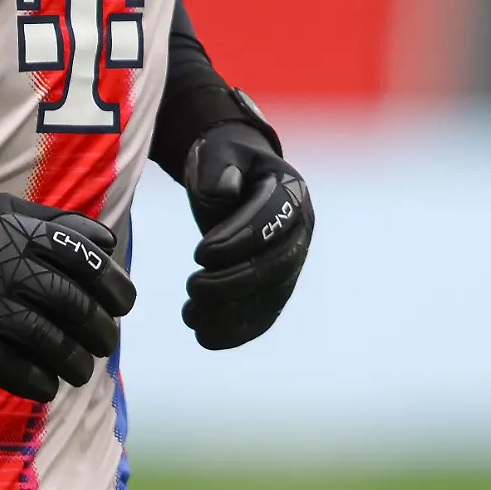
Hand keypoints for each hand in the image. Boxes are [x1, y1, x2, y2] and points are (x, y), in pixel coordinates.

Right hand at [0, 189, 135, 401]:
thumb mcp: (4, 207)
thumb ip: (56, 223)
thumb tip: (108, 246)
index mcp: (20, 230)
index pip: (84, 260)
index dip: (113, 285)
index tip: (124, 304)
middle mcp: (5, 265)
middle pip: (72, 304)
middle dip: (100, 330)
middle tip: (106, 341)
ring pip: (48, 341)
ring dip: (76, 362)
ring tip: (83, 368)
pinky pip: (11, 369)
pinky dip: (38, 382)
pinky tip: (50, 384)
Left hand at [182, 117, 313, 349]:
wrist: (233, 173)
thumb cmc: (222, 159)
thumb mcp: (216, 152)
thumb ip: (217, 167)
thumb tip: (224, 192)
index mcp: (290, 191)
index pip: (270, 222)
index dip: (237, 241)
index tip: (198, 254)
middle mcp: (300, 229)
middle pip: (275, 265)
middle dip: (233, 283)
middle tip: (191, 288)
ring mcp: (294, 259)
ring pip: (270, 296)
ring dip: (231, 313)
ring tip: (190, 318)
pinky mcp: (279, 283)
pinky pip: (265, 312)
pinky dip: (237, 329)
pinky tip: (205, 337)